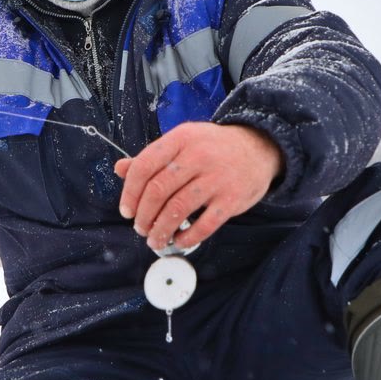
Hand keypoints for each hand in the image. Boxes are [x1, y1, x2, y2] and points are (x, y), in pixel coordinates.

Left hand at [114, 122, 283, 251]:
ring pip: (177, 209)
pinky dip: (187, 237)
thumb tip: (120, 169)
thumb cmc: (214, 148)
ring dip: (160, 230)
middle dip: (143, 215)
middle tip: (140, 228)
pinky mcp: (232, 199)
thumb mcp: (183, 142)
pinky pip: (204, 225)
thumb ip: (152, 157)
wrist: (260, 147)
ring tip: (155, 239)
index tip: (126, 210)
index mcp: (181, 139)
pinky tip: (179, 240)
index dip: (130, 192)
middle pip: (158, 190)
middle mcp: (198, 156)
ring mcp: (216, 178)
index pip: (144, 165)